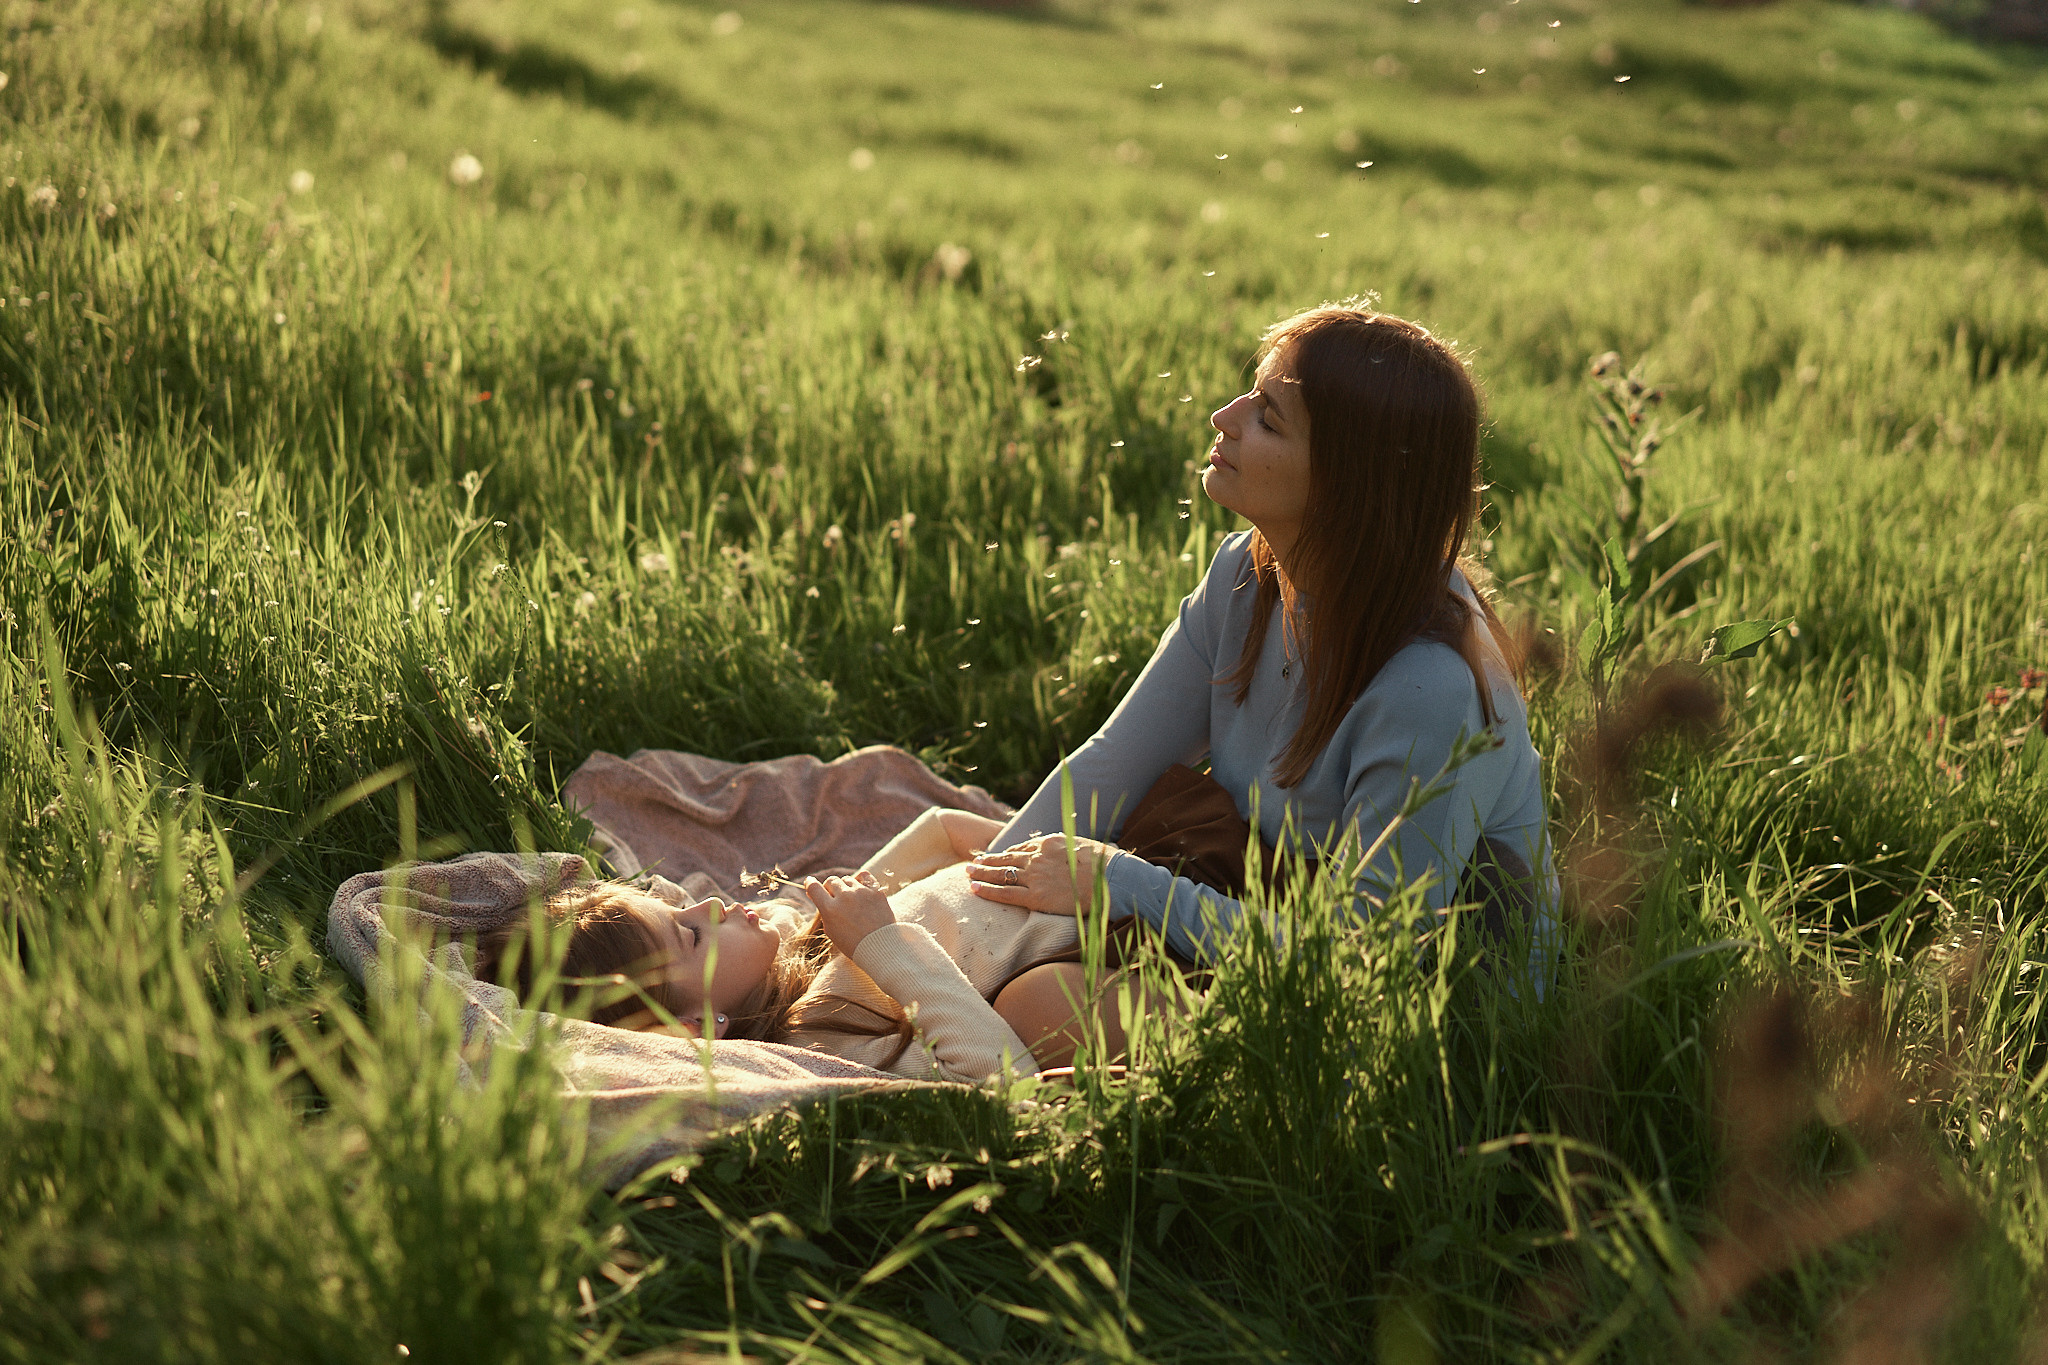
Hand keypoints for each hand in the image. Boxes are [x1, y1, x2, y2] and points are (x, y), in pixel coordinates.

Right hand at [804, 872, 895, 956]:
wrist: (880, 948)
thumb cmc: (853, 943)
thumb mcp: (831, 930)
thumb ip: (824, 911)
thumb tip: (817, 894)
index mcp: (830, 909)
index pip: (814, 887)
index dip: (810, 883)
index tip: (810, 882)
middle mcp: (844, 897)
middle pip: (831, 881)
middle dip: (830, 888)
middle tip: (834, 898)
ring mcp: (861, 892)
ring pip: (847, 879)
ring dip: (846, 887)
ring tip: (851, 899)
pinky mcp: (876, 891)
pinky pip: (864, 876)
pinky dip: (860, 880)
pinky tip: (860, 887)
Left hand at [965, 835, 1111, 915]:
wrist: (1111, 880)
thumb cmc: (1105, 865)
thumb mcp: (1083, 846)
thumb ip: (1068, 847)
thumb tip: (1068, 849)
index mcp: (1049, 844)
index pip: (1022, 848)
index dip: (1006, 853)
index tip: (997, 855)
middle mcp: (1037, 858)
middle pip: (1005, 859)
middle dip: (987, 861)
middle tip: (973, 863)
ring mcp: (1035, 877)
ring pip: (1000, 874)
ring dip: (981, 873)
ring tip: (968, 873)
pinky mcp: (1035, 897)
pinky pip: (1005, 893)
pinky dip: (987, 890)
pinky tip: (974, 889)